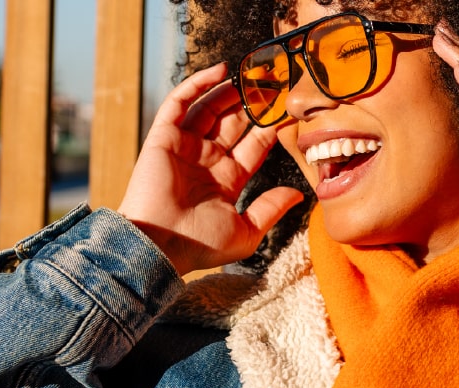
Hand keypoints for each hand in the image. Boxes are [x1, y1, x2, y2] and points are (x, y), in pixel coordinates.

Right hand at [118, 63, 303, 276]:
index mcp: (226, 179)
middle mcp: (206, 160)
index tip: (289, 110)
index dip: (270, 127)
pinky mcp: (164, 137)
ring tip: (251, 75)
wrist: (160, 245)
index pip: (253, 146)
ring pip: (209, 109)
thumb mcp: (247, 231)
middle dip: (252, 104)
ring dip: (229, 91)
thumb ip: (271, 209)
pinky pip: (181, 103)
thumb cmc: (200, 245)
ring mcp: (185, 147)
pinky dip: (197, 85)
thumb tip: (298, 195)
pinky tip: (220, 72)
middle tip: (273, 84)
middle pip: (233, 123)